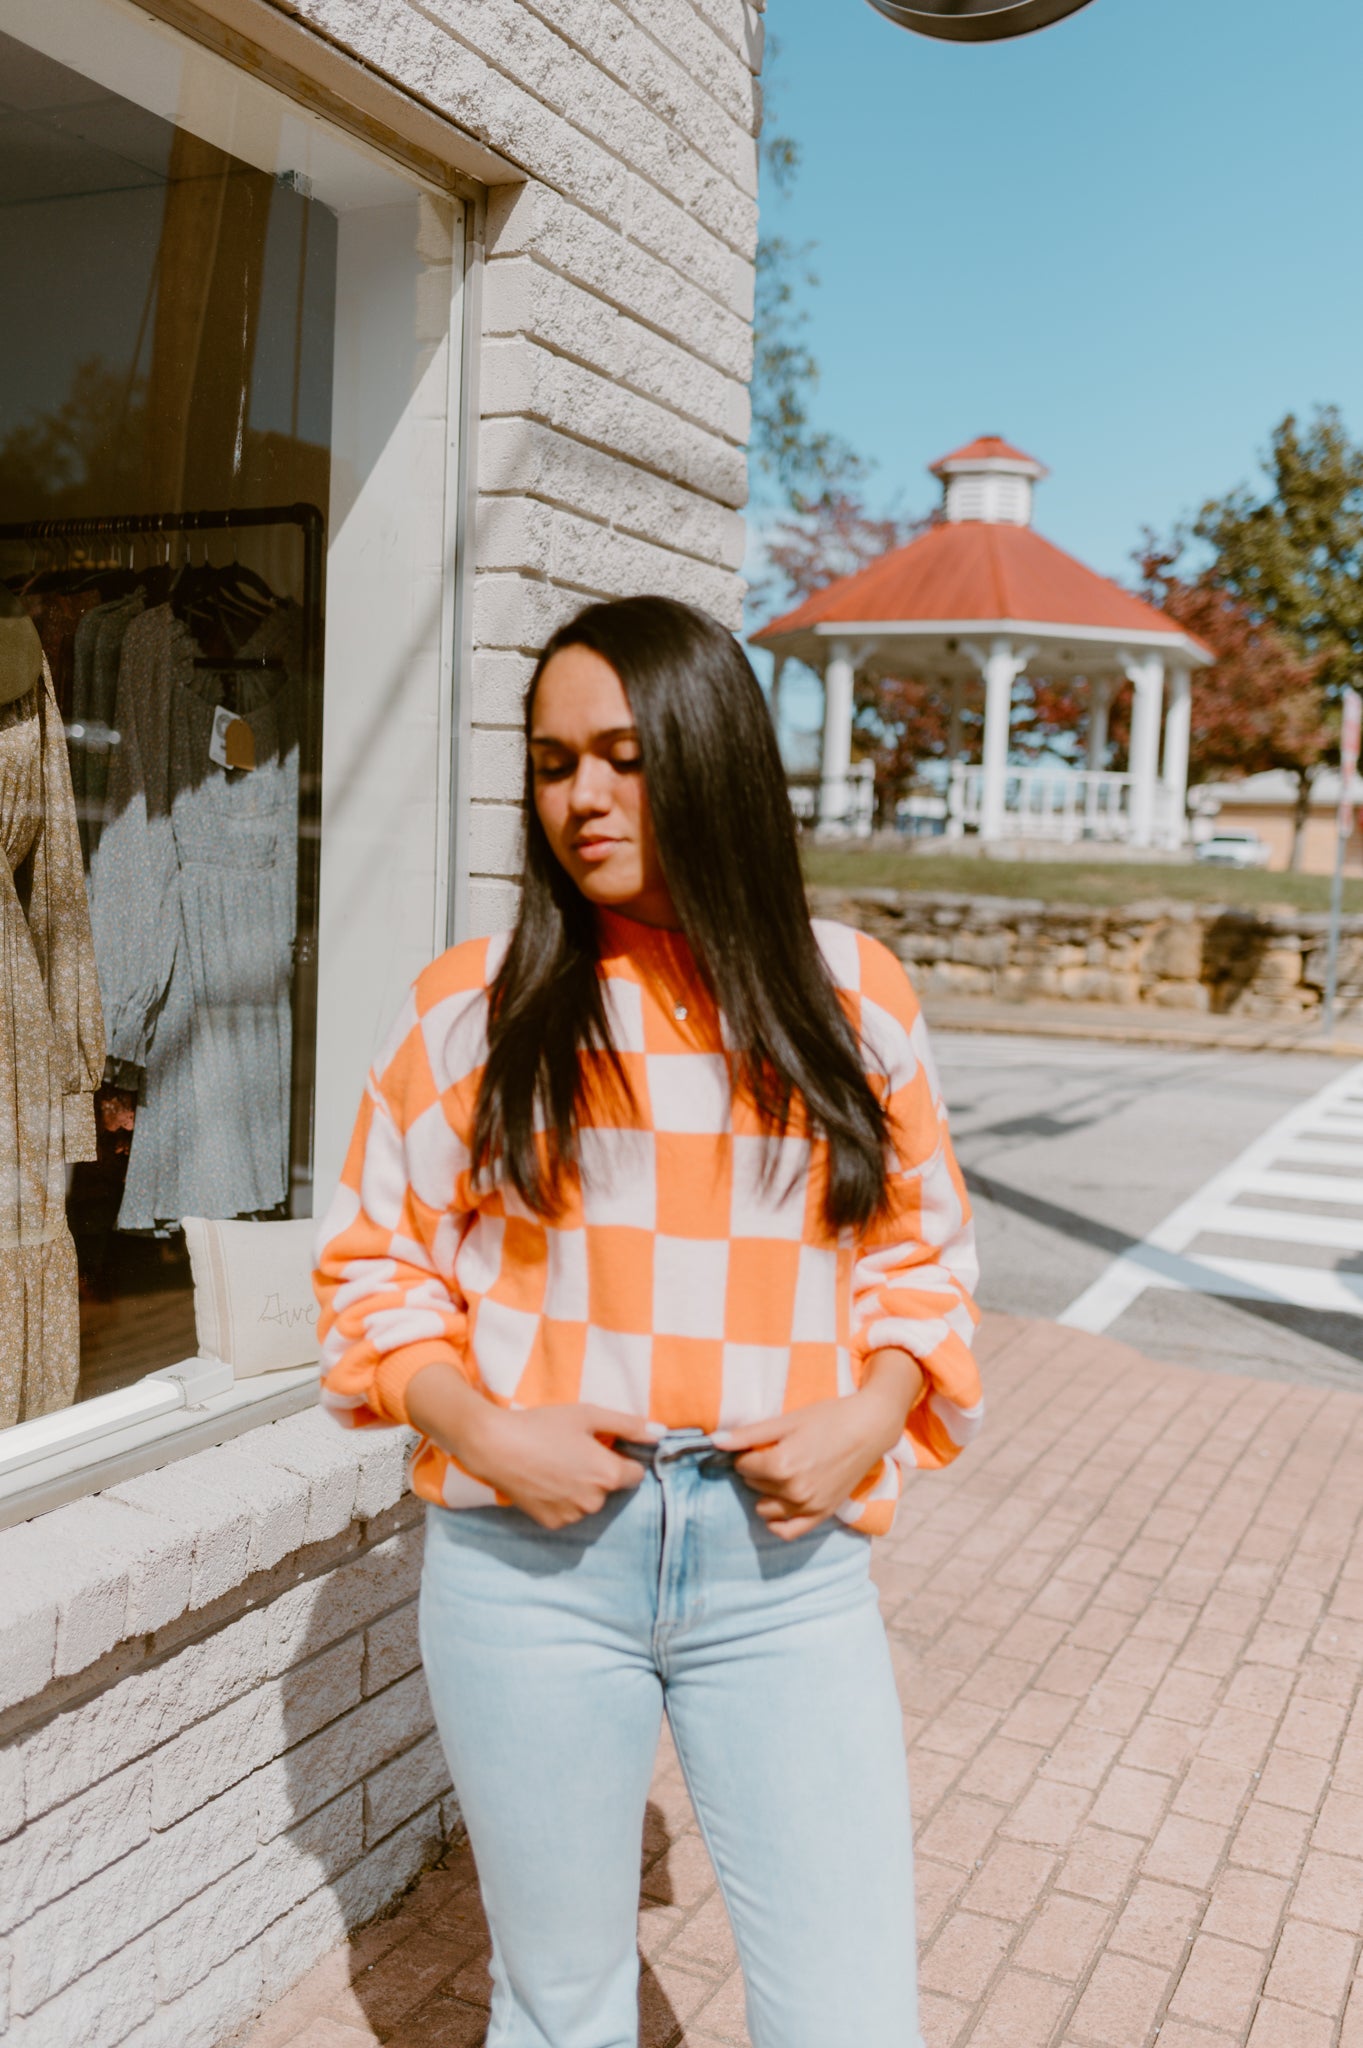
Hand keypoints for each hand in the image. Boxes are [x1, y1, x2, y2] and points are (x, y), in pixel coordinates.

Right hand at [406, 1363, 660, 1529]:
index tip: (605, 1446)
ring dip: (581, 1487)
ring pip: (589, 1501)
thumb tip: (662, 1433)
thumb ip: (629, 1425)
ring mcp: (572, 1516)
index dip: (624, 1458)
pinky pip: (568, 1511)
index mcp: (609, 1476)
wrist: (495, 1446)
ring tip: (555, 1463)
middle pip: (610, 1488)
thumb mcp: (589, 1415)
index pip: (636, 1473)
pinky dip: (562, 1499)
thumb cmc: (543, 1425)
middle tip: (574, 1450)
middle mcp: (595, 1502)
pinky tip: (545, 1479)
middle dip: (600, 1472)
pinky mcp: (552, 1524)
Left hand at [713, 1349, 923, 1540]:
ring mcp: (809, 1506)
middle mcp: (793, 1491)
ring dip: (766, 1492)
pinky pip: (788, 1532)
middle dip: (757, 1469)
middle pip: (753, 1485)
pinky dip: (777, 1522)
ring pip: (765, 1508)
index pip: (742, 1466)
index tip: (760, 1442)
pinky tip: (777, 1505)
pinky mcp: (822, 1514)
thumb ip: (748, 1434)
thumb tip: (713, 1442)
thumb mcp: (786, 1421)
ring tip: (780, 1473)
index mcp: (781, 1465)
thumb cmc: (828, 1418)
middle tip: (775, 1452)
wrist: (869, 1428)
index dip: (747, 1452)